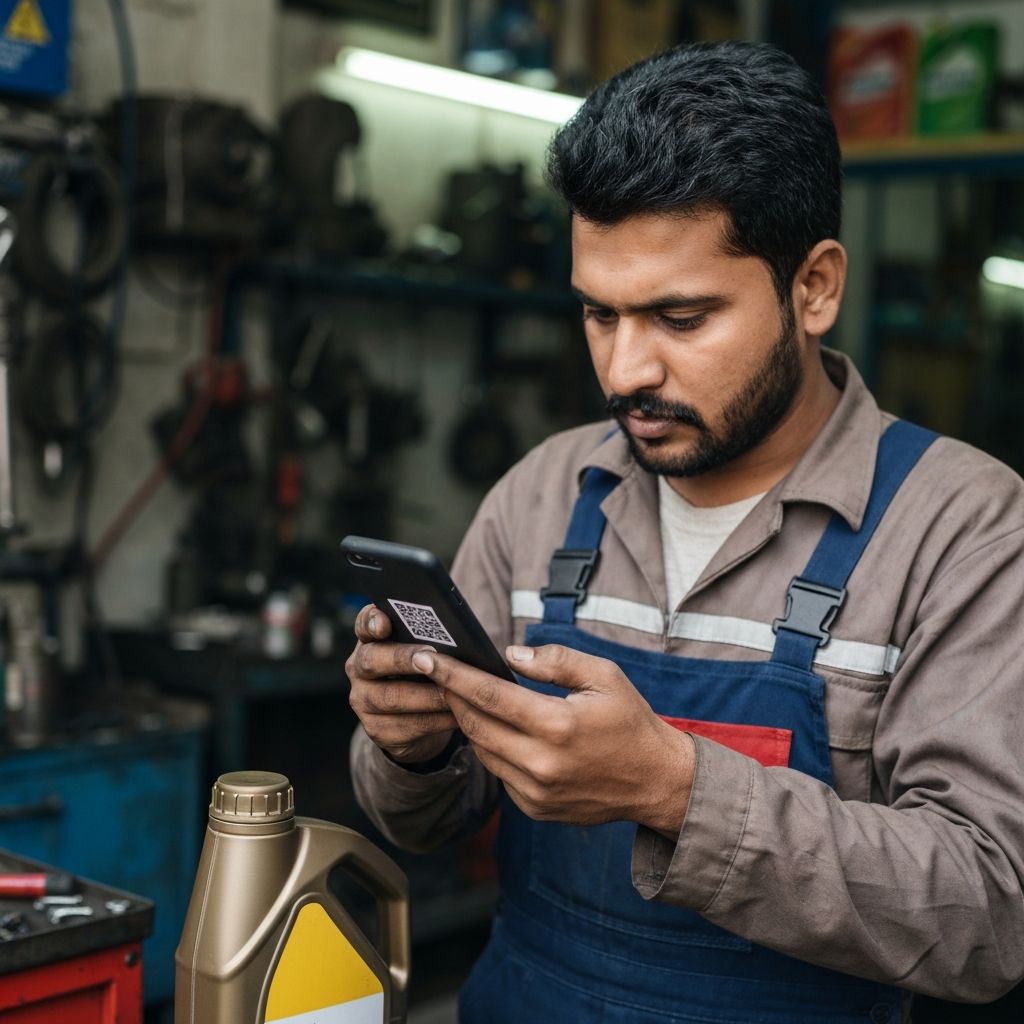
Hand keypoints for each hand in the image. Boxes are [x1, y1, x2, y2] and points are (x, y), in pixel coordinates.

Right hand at [345, 604, 457, 763]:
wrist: (417, 720)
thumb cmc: (425, 674)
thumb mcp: (423, 652)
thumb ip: (428, 639)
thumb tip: (456, 634)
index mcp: (370, 640)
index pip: (364, 624)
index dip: (372, 622)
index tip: (385, 623)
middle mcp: (359, 668)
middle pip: (372, 660)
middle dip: (403, 659)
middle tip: (432, 657)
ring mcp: (363, 700)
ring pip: (392, 697)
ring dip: (428, 695)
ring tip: (454, 690)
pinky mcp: (376, 730)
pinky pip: (407, 725)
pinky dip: (436, 719)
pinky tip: (456, 714)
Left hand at [409, 643, 694, 837]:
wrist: (656, 781)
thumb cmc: (630, 721)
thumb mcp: (603, 676)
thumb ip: (555, 660)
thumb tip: (510, 654)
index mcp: (557, 725)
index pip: (489, 696)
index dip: (453, 676)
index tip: (427, 659)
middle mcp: (542, 763)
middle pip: (475, 725)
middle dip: (452, 697)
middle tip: (438, 674)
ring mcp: (536, 791)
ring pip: (483, 751)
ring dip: (471, 723)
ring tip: (466, 698)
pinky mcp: (536, 808)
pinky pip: (500, 774)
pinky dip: (493, 749)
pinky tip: (499, 730)